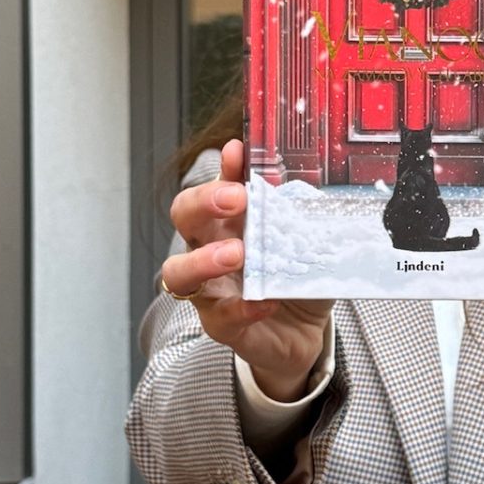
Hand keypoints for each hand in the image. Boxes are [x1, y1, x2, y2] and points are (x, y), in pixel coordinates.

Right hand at [160, 138, 332, 401]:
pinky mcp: (222, 326)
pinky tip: (266, 302)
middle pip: (183, 218)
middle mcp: (207, 250)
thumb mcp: (301, 237)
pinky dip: (242, 308)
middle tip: (235, 199)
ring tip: (236, 254)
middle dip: (203, 203)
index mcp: (227, 222)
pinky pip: (220, 317)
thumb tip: (295, 173)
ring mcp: (210, 290)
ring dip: (203, 259)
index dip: (220, 170)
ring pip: (179, 272)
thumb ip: (294, 208)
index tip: (237, 153)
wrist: (304, 330)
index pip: (212, 186)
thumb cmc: (295, 276)